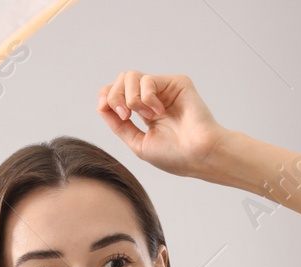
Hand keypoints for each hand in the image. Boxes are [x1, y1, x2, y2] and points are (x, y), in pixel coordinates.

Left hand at [96, 71, 228, 179]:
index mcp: (146, 112)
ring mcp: (165, 90)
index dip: (106, 96)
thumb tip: (101, 105)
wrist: (199, 156)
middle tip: (126, 115)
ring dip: (132, 98)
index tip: (105, 108)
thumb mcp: (138, 143)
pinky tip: (159, 111)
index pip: (117, 93)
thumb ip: (119, 125)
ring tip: (148, 116)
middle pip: (120, 80)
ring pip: (131, 76)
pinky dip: (147, 97)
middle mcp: (155, 98)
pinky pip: (148, 80)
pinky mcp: (176, 83)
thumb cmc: (176, 156)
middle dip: (115, 96)